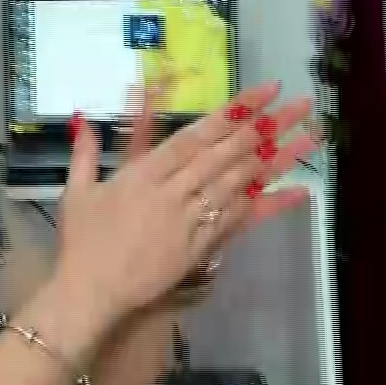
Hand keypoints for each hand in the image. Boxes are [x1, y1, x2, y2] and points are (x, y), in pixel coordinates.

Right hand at [49, 81, 316, 324]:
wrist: (91, 293)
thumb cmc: (81, 244)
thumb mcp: (76, 192)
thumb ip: (85, 153)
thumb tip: (82, 120)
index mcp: (144, 173)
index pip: (197, 135)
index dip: (233, 111)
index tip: (263, 91)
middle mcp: (173, 191)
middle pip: (227, 153)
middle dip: (266, 126)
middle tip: (300, 105)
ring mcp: (189, 220)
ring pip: (239, 183)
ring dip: (276, 160)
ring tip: (309, 138)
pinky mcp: (199, 247)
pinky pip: (238, 220)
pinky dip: (267, 204)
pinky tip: (296, 191)